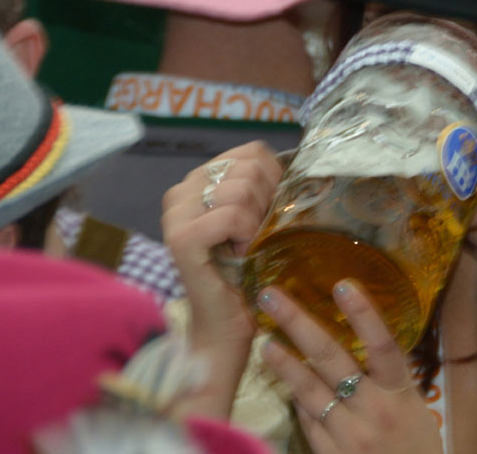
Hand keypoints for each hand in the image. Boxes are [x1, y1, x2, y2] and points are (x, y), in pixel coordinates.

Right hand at [162, 142, 283, 414]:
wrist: (230, 324)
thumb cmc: (249, 271)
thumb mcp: (261, 216)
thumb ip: (266, 185)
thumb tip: (301, 164)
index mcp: (200, 179)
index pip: (253, 153)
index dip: (275, 181)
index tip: (269, 214)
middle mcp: (182, 190)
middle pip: (250, 168)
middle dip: (267, 203)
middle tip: (258, 236)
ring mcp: (176, 213)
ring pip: (241, 189)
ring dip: (257, 223)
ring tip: (247, 247)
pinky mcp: (180, 238)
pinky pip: (232, 215)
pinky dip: (247, 236)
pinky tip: (241, 256)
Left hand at [258, 281, 442, 453]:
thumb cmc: (417, 446)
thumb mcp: (413, 407)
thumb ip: (387, 378)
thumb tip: (354, 341)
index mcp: (401, 393)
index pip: (384, 346)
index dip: (364, 314)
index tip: (342, 284)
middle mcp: (375, 410)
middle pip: (332, 359)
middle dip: (299, 323)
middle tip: (271, 297)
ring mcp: (350, 435)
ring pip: (310, 391)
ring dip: (285, 363)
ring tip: (265, 341)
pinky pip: (309, 421)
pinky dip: (298, 400)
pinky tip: (285, 381)